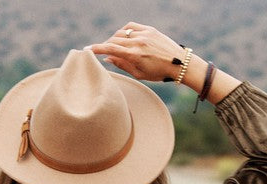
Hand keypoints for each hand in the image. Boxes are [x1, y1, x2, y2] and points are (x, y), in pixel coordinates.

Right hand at [86, 22, 240, 104]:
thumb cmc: (159, 73)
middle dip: (106, 45)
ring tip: (115, 47)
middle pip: (114, 40)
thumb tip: (108, 58)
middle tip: (103, 52)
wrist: (179, 63)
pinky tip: (123, 37)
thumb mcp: (140, 74)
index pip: (111, 48)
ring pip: (122, 33)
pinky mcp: (149, 29)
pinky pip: (131, 26)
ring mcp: (144, 34)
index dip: (97, 48)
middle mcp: (138, 42)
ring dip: (115, 39)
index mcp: (135, 55)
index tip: (87, 50)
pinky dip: (124, 31)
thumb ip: (123, 65)